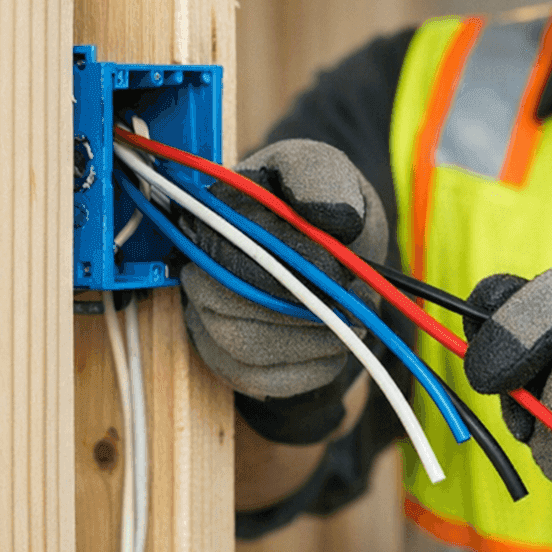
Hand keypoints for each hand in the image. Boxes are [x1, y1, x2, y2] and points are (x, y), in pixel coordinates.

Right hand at [180, 139, 387, 400]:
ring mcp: (209, 322)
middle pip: (230, 308)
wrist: (341, 254)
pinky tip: (335, 340)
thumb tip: (320, 215)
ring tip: (352, 315)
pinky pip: (265, 381)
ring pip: (249, 349)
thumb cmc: (327, 208)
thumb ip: (319, 177)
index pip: (224, 253)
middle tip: (354, 295)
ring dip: (315, 337)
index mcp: (211, 218)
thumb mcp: (329, 170)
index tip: (338, 269)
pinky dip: (313, 365)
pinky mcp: (232, 363)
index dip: (285, 267)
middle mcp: (197, 271)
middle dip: (305, 308)